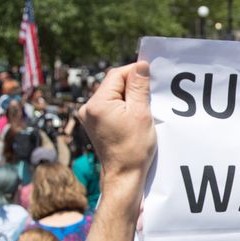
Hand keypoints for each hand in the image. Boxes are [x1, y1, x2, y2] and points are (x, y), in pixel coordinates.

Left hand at [78, 61, 154, 187]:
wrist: (124, 176)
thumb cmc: (133, 148)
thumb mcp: (141, 113)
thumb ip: (139, 86)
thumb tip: (141, 65)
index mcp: (97, 103)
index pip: (117, 74)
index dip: (134, 72)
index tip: (151, 76)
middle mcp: (88, 108)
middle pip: (113, 84)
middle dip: (132, 87)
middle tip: (149, 96)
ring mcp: (89, 117)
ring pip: (113, 95)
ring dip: (129, 98)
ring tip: (142, 110)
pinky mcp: (94, 124)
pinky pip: (110, 107)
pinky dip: (123, 107)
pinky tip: (134, 117)